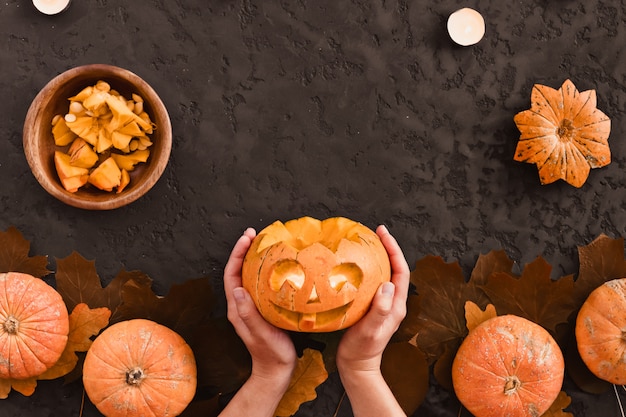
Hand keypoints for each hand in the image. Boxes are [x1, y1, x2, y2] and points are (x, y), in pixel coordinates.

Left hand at [224, 228, 296, 383]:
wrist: (276, 371)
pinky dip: (264, 270)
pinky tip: (276, 266)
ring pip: (248, 276)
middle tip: (256, 234)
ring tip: (265, 244)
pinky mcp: (260, 309)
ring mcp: (250, 307)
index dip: (237, 254)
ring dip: (253, 258)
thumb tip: (238, 289)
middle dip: (244, 250)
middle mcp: (240, 305)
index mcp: (237, 309)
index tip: (248, 238)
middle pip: (238, 271)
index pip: (232, 274)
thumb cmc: (271, 354)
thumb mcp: (261, 334)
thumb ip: (249, 314)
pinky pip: (259, 284)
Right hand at [336, 224, 409, 373]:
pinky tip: (353, 266)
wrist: (356, 366)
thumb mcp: (371, 329)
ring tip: (365, 243)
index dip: (393, 250)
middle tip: (374, 232)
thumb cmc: (363, 349)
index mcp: (396, 305)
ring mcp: (382, 305)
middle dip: (386, 248)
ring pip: (383, 274)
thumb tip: (386, 284)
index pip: (400, 270)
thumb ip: (380, 308)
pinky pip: (371, 282)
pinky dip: (366, 270)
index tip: (382, 233)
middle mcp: (392, 302)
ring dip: (377, 257)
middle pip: (394, 268)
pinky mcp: (371, 307)